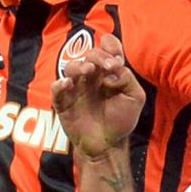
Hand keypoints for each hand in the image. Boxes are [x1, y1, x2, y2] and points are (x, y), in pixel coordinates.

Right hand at [51, 33, 144, 158]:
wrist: (107, 144)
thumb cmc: (121, 119)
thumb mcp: (134, 97)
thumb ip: (127, 79)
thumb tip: (113, 69)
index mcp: (108, 72)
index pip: (107, 49)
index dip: (110, 46)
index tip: (116, 58)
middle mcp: (91, 76)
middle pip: (89, 55)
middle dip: (98, 56)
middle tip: (108, 66)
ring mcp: (76, 88)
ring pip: (71, 67)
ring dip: (79, 66)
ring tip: (88, 71)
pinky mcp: (64, 102)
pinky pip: (56, 89)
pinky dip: (60, 84)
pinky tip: (67, 84)